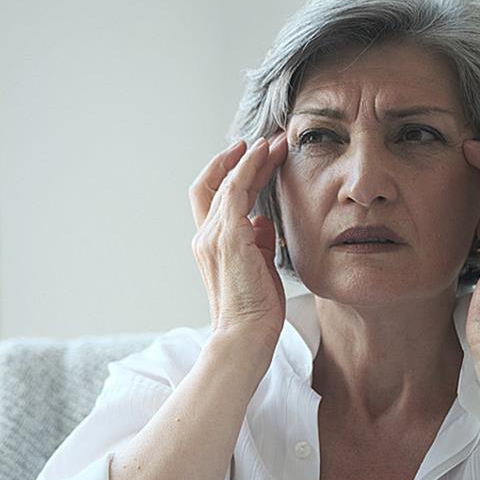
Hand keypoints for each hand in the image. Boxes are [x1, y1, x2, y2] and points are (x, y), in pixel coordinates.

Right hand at [188, 131, 288, 341]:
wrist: (245, 336)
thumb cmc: (255, 312)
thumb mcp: (259, 269)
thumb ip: (258, 243)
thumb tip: (264, 222)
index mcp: (211, 246)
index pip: (214, 200)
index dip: (231, 175)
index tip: (254, 157)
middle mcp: (205, 237)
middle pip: (213, 184)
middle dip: (238, 160)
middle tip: (266, 142)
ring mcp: (213, 236)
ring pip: (226, 182)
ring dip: (251, 159)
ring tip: (274, 143)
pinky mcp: (227, 237)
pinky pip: (234, 190)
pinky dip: (248, 167)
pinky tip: (264, 153)